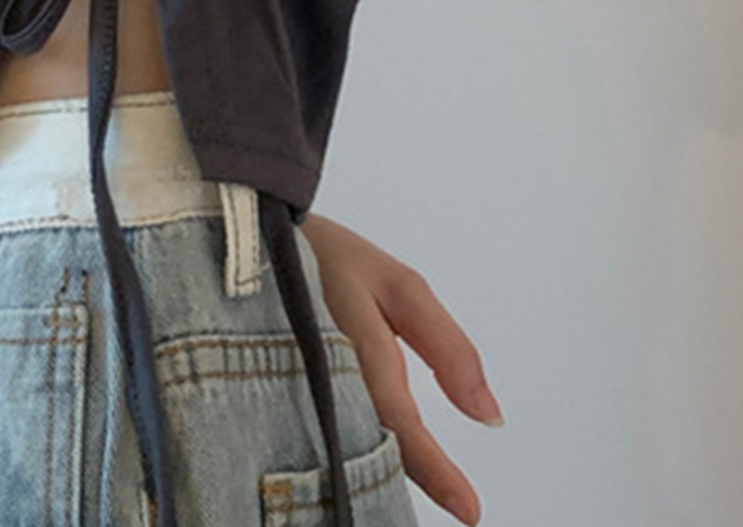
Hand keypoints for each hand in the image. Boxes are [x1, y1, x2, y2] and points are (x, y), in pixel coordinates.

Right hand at [301, 211, 504, 525]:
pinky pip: (320, 431)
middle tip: (455, 503)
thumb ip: (448, 350)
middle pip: (363, 440)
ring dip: (375, 470)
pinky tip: (365, 466)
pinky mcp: (280, 393)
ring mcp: (292, 381)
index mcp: (351, 336)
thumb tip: (488, 414)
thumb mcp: (402, 289)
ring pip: (340, 441)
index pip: (395, 414)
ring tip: (415, 488)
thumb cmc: (333, 262)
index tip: (468, 509)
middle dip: (404, 475)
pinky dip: (349, 450)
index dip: (431, 465)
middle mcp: (317, 365)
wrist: (253, 243)